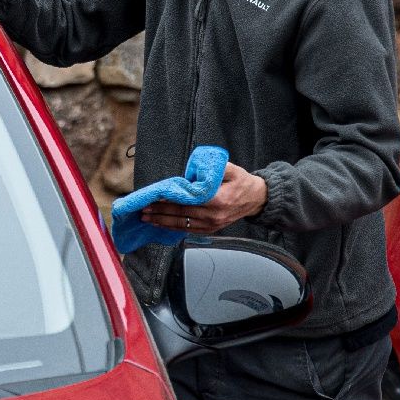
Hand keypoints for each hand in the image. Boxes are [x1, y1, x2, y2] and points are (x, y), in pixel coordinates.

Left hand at [142, 163, 266, 233]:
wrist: (255, 199)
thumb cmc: (242, 182)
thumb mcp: (231, 169)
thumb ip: (214, 169)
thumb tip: (194, 171)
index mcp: (217, 200)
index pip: (187, 202)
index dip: (169, 201)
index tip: (155, 199)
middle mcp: (213, 215)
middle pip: (181, 215)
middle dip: (160, 213)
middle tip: (144, 210)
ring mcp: (212, 225)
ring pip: (183, 225)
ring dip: (163, 222)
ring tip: (148, 219)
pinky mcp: (211, 229)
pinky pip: (189, 230)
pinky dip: (174, 228)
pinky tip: (162, 225)